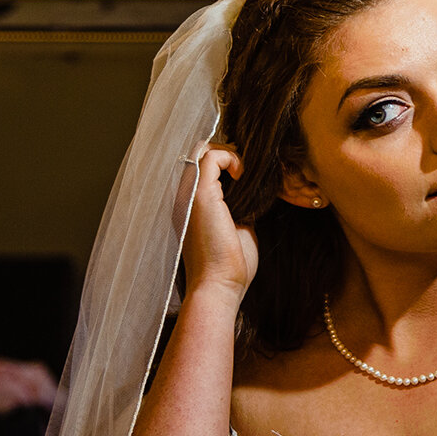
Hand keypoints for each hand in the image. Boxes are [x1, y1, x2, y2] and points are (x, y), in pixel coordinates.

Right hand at [182, 144, 257, 299]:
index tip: (244, 176)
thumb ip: (239, 209)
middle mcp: (183, 196)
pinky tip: (242, 175)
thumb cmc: (228, 266)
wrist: (219, 286)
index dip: (222, 163)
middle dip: (226, 155)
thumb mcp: (237, 229)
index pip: (199, 168)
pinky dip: (231, 158)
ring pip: (202, 150)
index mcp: (188, 206)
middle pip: (199, 154)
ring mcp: (188, 193)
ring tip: (244, 173)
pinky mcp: (199, 193)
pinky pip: (211, 156)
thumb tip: (253, 195)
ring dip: (228, 154)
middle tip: (246, 172)